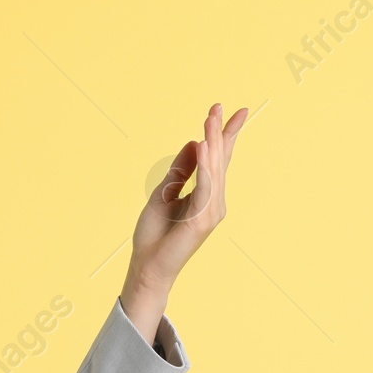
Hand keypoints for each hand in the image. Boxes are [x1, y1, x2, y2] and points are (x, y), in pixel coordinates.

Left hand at [120, 102, 248, 335]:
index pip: (218, 160)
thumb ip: (180, 171)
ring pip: (215, 169)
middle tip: (218, 106)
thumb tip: (193, 142)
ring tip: (210, 118)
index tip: (225, 109)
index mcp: (206, 195)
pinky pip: (205, 186)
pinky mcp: (202, 220)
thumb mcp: (164, 193)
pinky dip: (204, 165)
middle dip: (219, 131)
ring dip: (212, 142)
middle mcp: (214, 202)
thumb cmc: (155, 235)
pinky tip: (202, 145)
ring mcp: (211, 212)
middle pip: (220, 160)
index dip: (223, 134)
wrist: (147, 266)